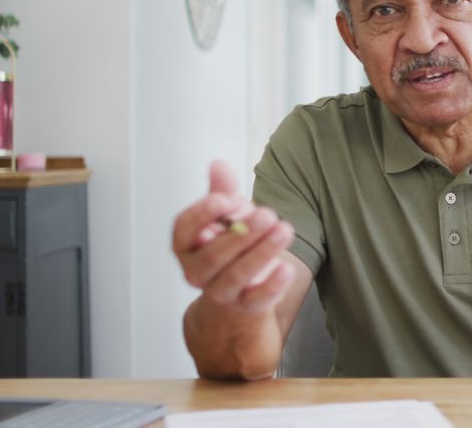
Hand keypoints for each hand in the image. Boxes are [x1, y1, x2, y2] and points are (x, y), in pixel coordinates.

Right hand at [173, 161, 295, 313]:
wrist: (241, 286)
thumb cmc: (232, 242)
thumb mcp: (228, 213)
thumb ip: (223, 191)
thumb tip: (218, 165)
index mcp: (186, 244)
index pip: (184, 229)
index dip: (203, 214)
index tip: (227, 198)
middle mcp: (196, 271)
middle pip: (212, 255)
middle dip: (241, 234)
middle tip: (267, 213)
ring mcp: (219, 292)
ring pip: (235, 276)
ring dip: (261, 252)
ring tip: (284, 230)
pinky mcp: (245, 306)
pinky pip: (257, 299)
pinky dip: (273, 285)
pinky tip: (287, 268)